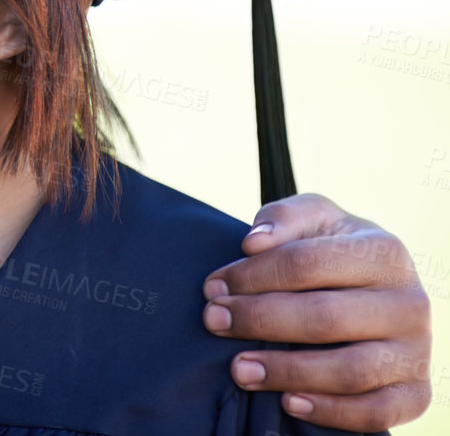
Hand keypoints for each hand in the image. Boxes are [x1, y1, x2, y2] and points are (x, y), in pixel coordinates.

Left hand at [202, 192, 431, 431]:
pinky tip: (287, 402)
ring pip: (350, 370)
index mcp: (384, 252)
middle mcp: (409, 303)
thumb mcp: (314, 220)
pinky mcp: (416, 392)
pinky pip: (377, 412)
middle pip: (325, 317)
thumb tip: (254, 242)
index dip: (252, 275)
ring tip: (239, 368)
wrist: (378, 292)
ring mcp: (416, 351)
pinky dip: (331, 412)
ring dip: (287, 371)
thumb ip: (284, 218)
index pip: (306, 263)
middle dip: (260, 320)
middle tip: (214, 321)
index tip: (213, 286)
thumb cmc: (333, 252)